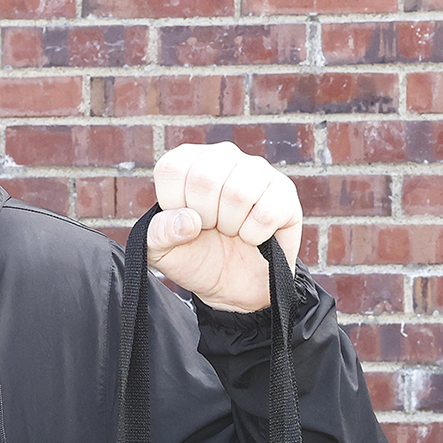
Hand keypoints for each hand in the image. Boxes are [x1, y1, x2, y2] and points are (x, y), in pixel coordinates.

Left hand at [145, 140, 303, 313]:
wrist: (231, 286)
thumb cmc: (195, 257)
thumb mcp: (161, 251)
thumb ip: (158, 233)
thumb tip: (188, 221)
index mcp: (188, 161)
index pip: (172, 168)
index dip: (174, 205)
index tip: (184, 219)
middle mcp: (223, 156)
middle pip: (205, 178)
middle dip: (204, 217)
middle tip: (210, 227)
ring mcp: (257, 171)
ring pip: (238, 193)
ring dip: (231, 226)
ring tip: (231, 230)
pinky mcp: (284, 193)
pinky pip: (266, 212)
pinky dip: (254, 235)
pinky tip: (252, 234)